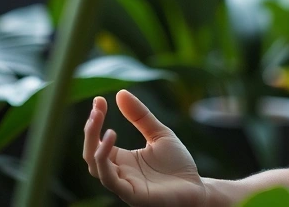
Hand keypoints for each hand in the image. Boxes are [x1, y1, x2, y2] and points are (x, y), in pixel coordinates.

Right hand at [83, 90, 209, 206]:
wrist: (197, 189)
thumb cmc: (177, 164)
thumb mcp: (159, 133)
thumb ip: (140, 116)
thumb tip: (120, 93)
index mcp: (121, 160)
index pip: (97, 141)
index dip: (95, 122)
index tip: (99, 100)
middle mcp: (118, 173)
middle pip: (90, 153)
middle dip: (90, 130)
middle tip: (96, 108)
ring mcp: (124, 185)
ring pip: (96, 167)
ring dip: (94, 142)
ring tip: (98, 118)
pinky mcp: (132, 195)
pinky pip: (110, 180)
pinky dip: (104, 159)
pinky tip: (111, 137)